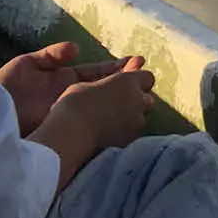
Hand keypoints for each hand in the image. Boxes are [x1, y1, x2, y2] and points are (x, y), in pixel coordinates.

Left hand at [0, 42, 145, 135]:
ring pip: (99, 105)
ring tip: (143, 93)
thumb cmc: (3, 88)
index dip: (114, 67)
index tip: (136, 62)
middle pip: (102, 88)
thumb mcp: (25, 64)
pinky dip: (106, 119)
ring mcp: (67, 114)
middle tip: (148, 76)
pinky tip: (122, 115)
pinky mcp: (63, 130)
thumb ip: (50, 55)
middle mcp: (68, 97)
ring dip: (119, 98)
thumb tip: (76, 48)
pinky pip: (88, 124)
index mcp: (61, 80)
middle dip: (124, 80)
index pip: (94, 72)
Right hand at [31, 66, 158, 191]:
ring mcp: (137, 121)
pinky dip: (126, 133)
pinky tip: (110, 135)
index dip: (137, 82)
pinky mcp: (131, 140)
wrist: (70, 136)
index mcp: (128, 81)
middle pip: (148, 99)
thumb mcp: (87, 85)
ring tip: (113, 122)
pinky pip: (133, 134)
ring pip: (142, 118)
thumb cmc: (73, 105)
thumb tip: (112, 84)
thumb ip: (106, 82)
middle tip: (119, 106)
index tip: (126, 86)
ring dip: (133, 118)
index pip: (146, 77)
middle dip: (137, 101)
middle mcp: (138, 100)